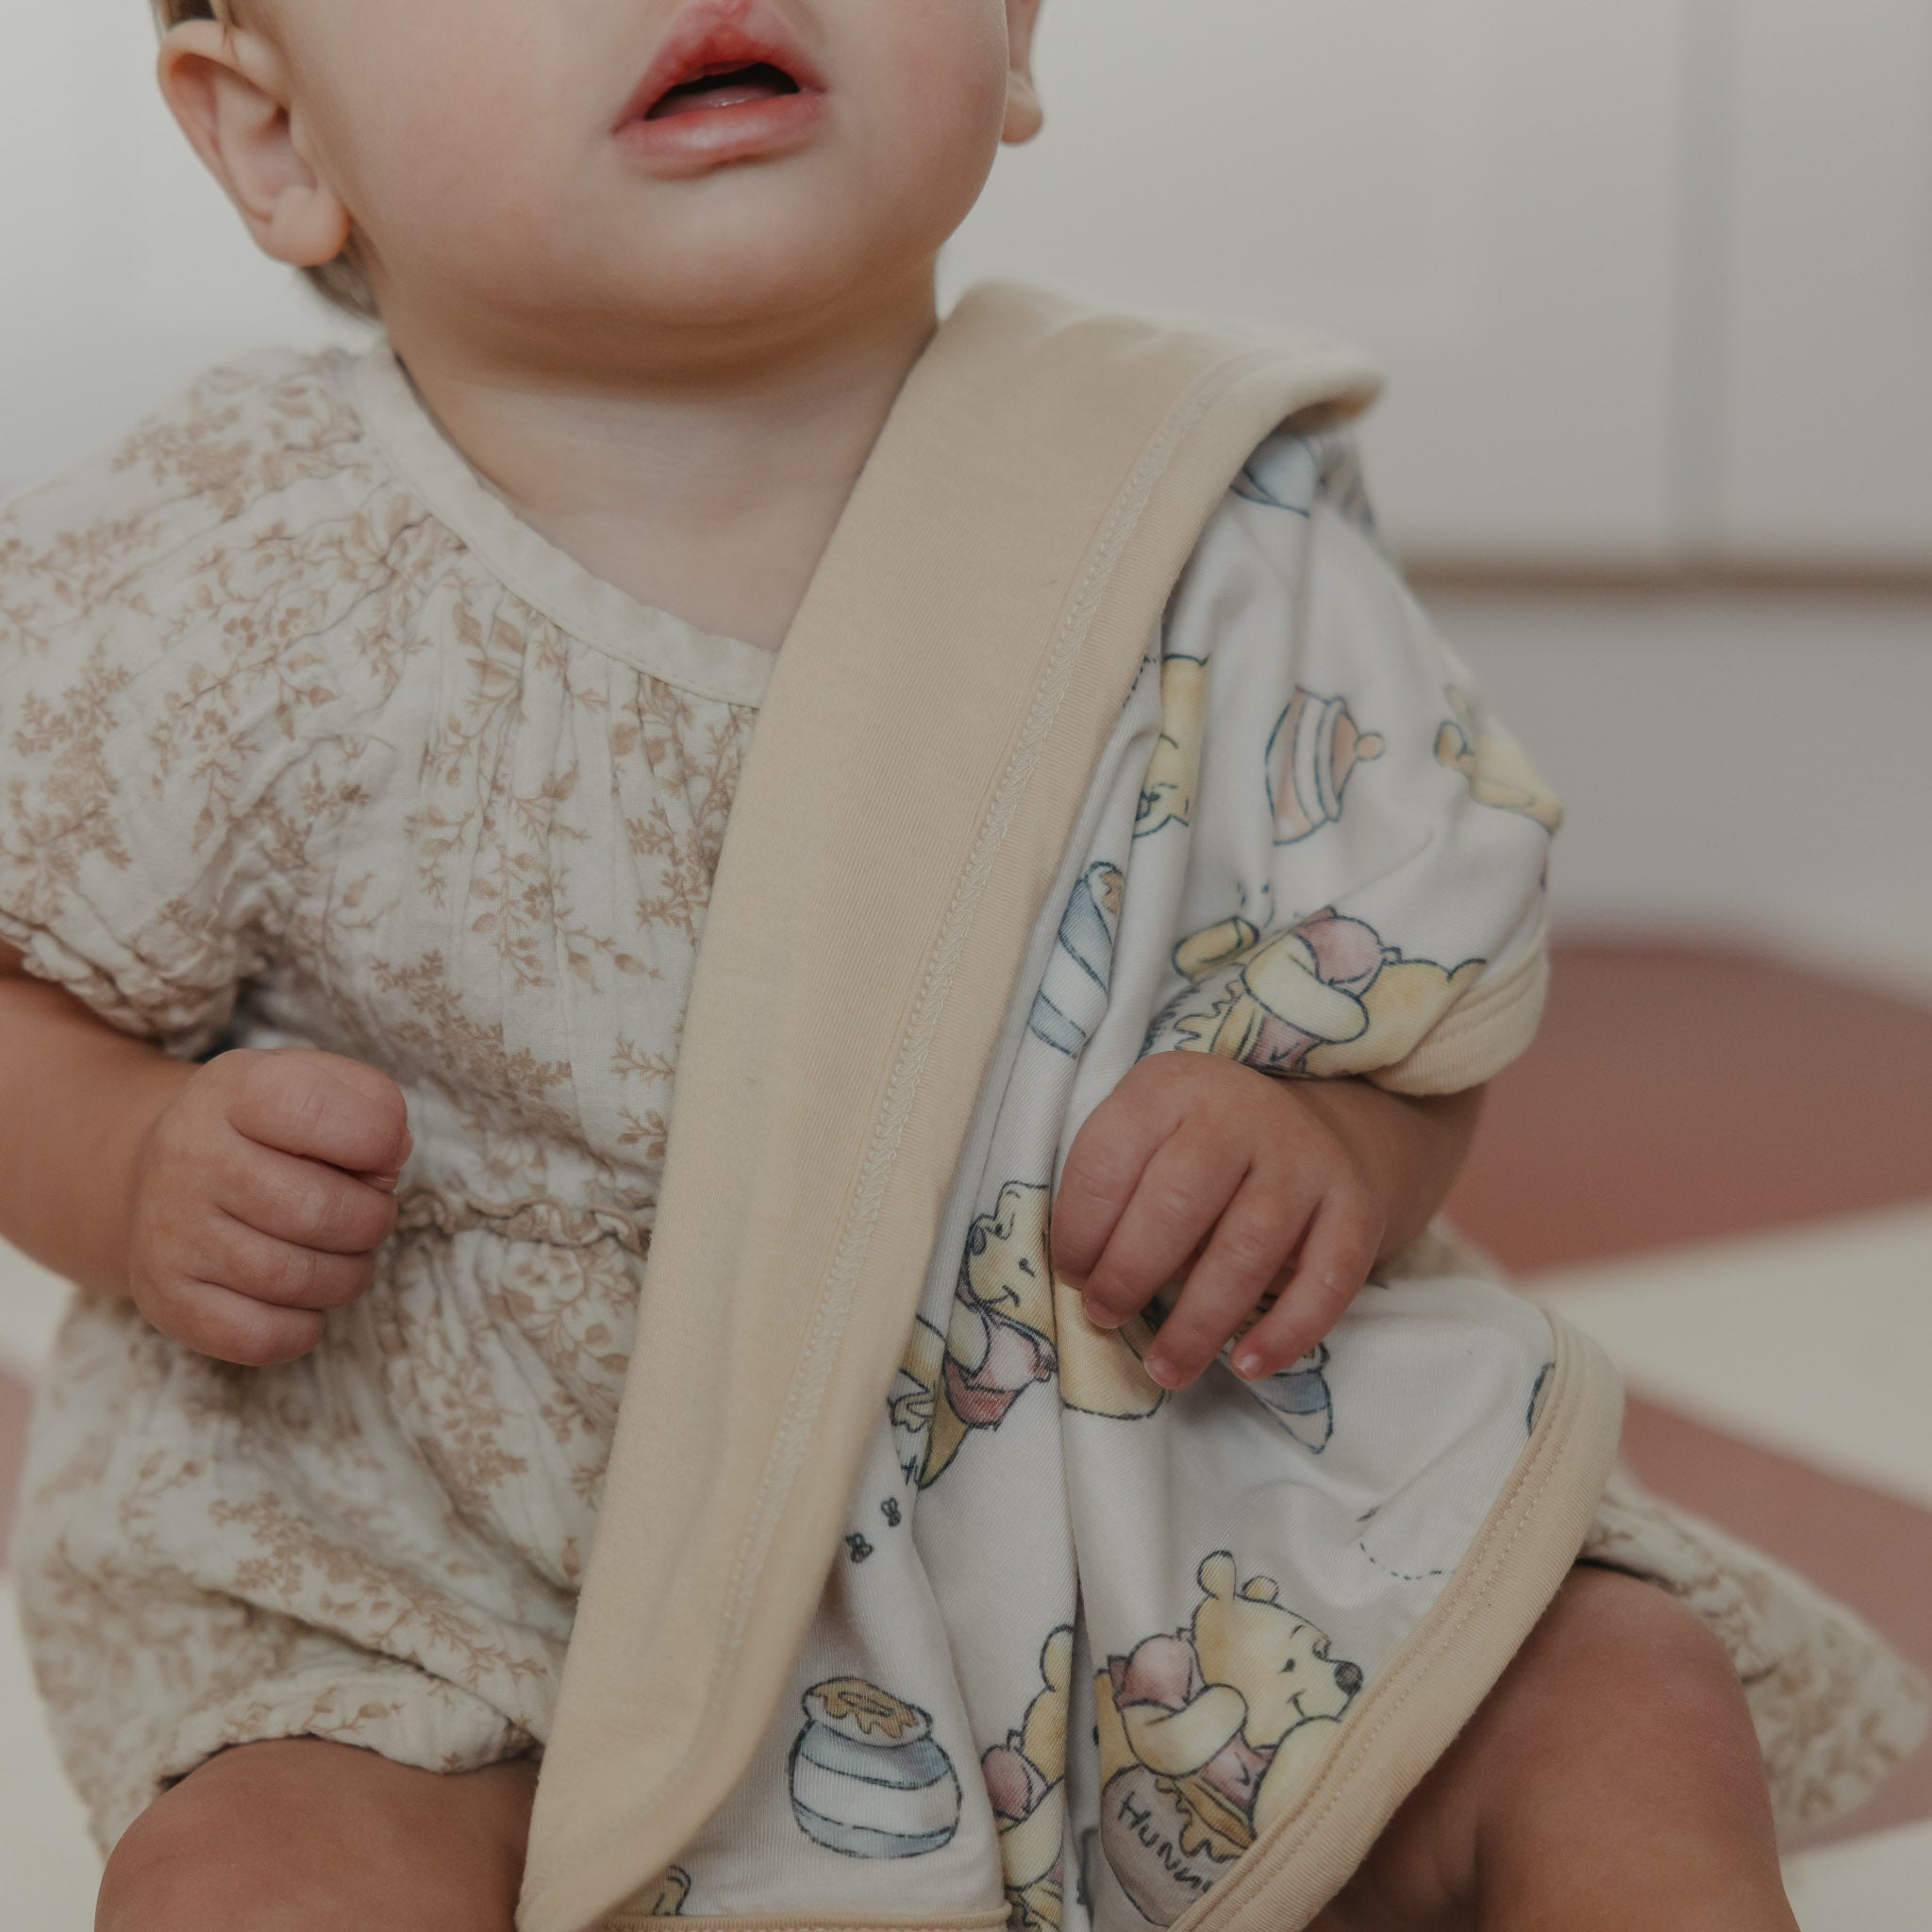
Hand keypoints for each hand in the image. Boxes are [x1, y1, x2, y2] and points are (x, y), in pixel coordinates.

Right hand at [123, 1048, 411, 1365]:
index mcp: (233, 1090)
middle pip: (323, 1211)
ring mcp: (171, 1233)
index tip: (380, 1154)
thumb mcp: (311, 1081)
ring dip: (348, 1273)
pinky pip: (266, 1337)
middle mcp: (190, 1157)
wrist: (158, 1178)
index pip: (318, 1110)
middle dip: (372, 1218)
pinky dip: (305, 1326)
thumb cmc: (263, 1132)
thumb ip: (370, 1102)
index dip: (378, 1139)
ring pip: (302, 1280)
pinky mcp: (166, 1299)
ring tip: (338, 1251)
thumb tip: (394, 1152)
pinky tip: (299, 1295)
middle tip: (365, 1212)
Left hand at [1050, 1051, 1388, 1390]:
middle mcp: (1241, 1113)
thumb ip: (1109, 1188)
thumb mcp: (1145, 1135)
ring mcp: (1304, 1158)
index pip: (1110, 1156)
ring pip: (1248, 1247)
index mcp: (1171, 1089)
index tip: (1073, 1275)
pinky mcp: (1355, 1206)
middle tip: (1106, 1316)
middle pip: (1178, 1200)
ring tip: (1164, 1367)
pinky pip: (1326, 1280)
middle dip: (1130, 1272)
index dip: (1081, 1227)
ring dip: (1198, 1321)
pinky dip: (1285, 1331)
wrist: (1312, 1129)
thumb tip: (1085, 1280)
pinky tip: (1246, 1365)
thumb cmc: (1196, 1149)